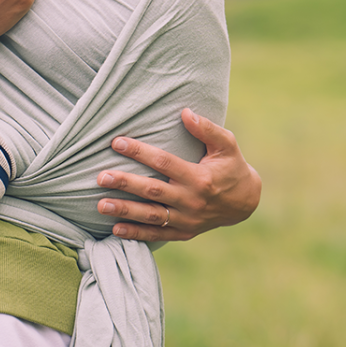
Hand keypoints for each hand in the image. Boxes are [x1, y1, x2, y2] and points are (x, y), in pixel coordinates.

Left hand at [96, 108, 260, 241]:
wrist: (245, 203)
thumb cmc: (232, 167)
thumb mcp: (227, 145)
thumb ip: (207, 129)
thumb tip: (185, 113)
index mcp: (200, 178)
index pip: (164, 162)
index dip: (140, 152)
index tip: (117, 142)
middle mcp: (191, 200)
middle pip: (152, 191)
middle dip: (125, 183)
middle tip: (101, 177)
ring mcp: (187, 219)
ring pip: (151, 215)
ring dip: (125, 210)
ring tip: (100, 205)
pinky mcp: (184, 232)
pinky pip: (158, 234)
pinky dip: (136, 233)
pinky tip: (115, 229)